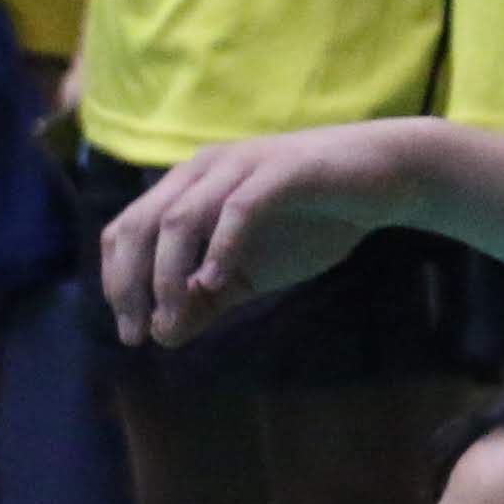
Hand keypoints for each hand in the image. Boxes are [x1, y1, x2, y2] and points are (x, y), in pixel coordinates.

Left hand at [97, 122, 416, 344]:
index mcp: (189, 187)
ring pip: (180, 219)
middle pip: (141, 225)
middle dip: (131, 283)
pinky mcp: (282, 171)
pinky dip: (220, 249)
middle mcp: (204, 169)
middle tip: (138, 333)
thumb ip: (208, 300)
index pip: (126, 230)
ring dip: (167, 274)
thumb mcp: (252, 273)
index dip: (116, 281)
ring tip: (173, 318)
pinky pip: (238, 210)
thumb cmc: (316, 221)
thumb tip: (163, 337)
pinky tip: (215, 284)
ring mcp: (242, 166)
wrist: (386, 180)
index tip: (131, 331)